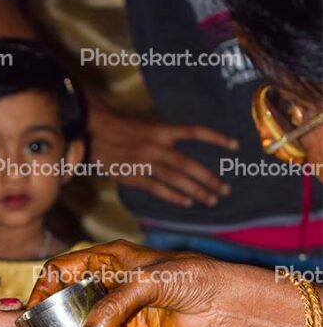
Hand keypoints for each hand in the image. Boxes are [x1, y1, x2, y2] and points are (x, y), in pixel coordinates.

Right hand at [28, 240, 227, 326]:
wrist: (224, 304)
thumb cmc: (192, 277)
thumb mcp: (146, 283)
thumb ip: (113, 309)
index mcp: (108, 259)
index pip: (62, 269)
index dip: (44, 287)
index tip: (34, 310)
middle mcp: (109, 283)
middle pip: (69, 297)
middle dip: (51, 315)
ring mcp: (119, 310)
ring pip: (84, 323)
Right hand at [88, 101, 237, 207]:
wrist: (93, 132)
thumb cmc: (119, 127)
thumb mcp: (145, 123)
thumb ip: (163, 133)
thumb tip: (181, 139)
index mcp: (162, 130)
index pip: (195, 132)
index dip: (216, 138)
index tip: (235, 146)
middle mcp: (157, 146)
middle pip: (190, 164)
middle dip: (210, 178)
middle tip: (226, 190)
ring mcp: (146, 163)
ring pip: (177, 179)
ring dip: (197, 191)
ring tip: (212, 200)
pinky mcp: (134, 176)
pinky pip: (158, 189)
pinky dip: (173, 196)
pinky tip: (187, 203)